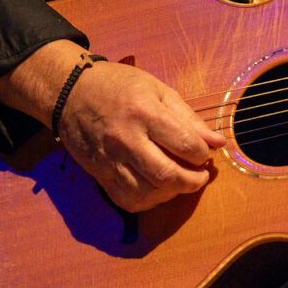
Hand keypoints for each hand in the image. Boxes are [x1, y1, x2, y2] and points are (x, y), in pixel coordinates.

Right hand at [0, 39, 225, 211]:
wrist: (69, 93)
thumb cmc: (118, 86)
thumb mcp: (158, 90)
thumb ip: (188, 118)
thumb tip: (217, 142)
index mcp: (144, 113)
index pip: (185, 144)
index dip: (203, 153)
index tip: (205, 152)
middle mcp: (126, 140)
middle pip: (168, 176)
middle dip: (194, 181)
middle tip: (201, 174)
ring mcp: (110, 161)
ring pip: (148, 193)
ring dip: (173, 193)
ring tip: (181, 180)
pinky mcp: (99, 175)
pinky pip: (127, 200)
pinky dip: (149, 201)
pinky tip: (158, 189)